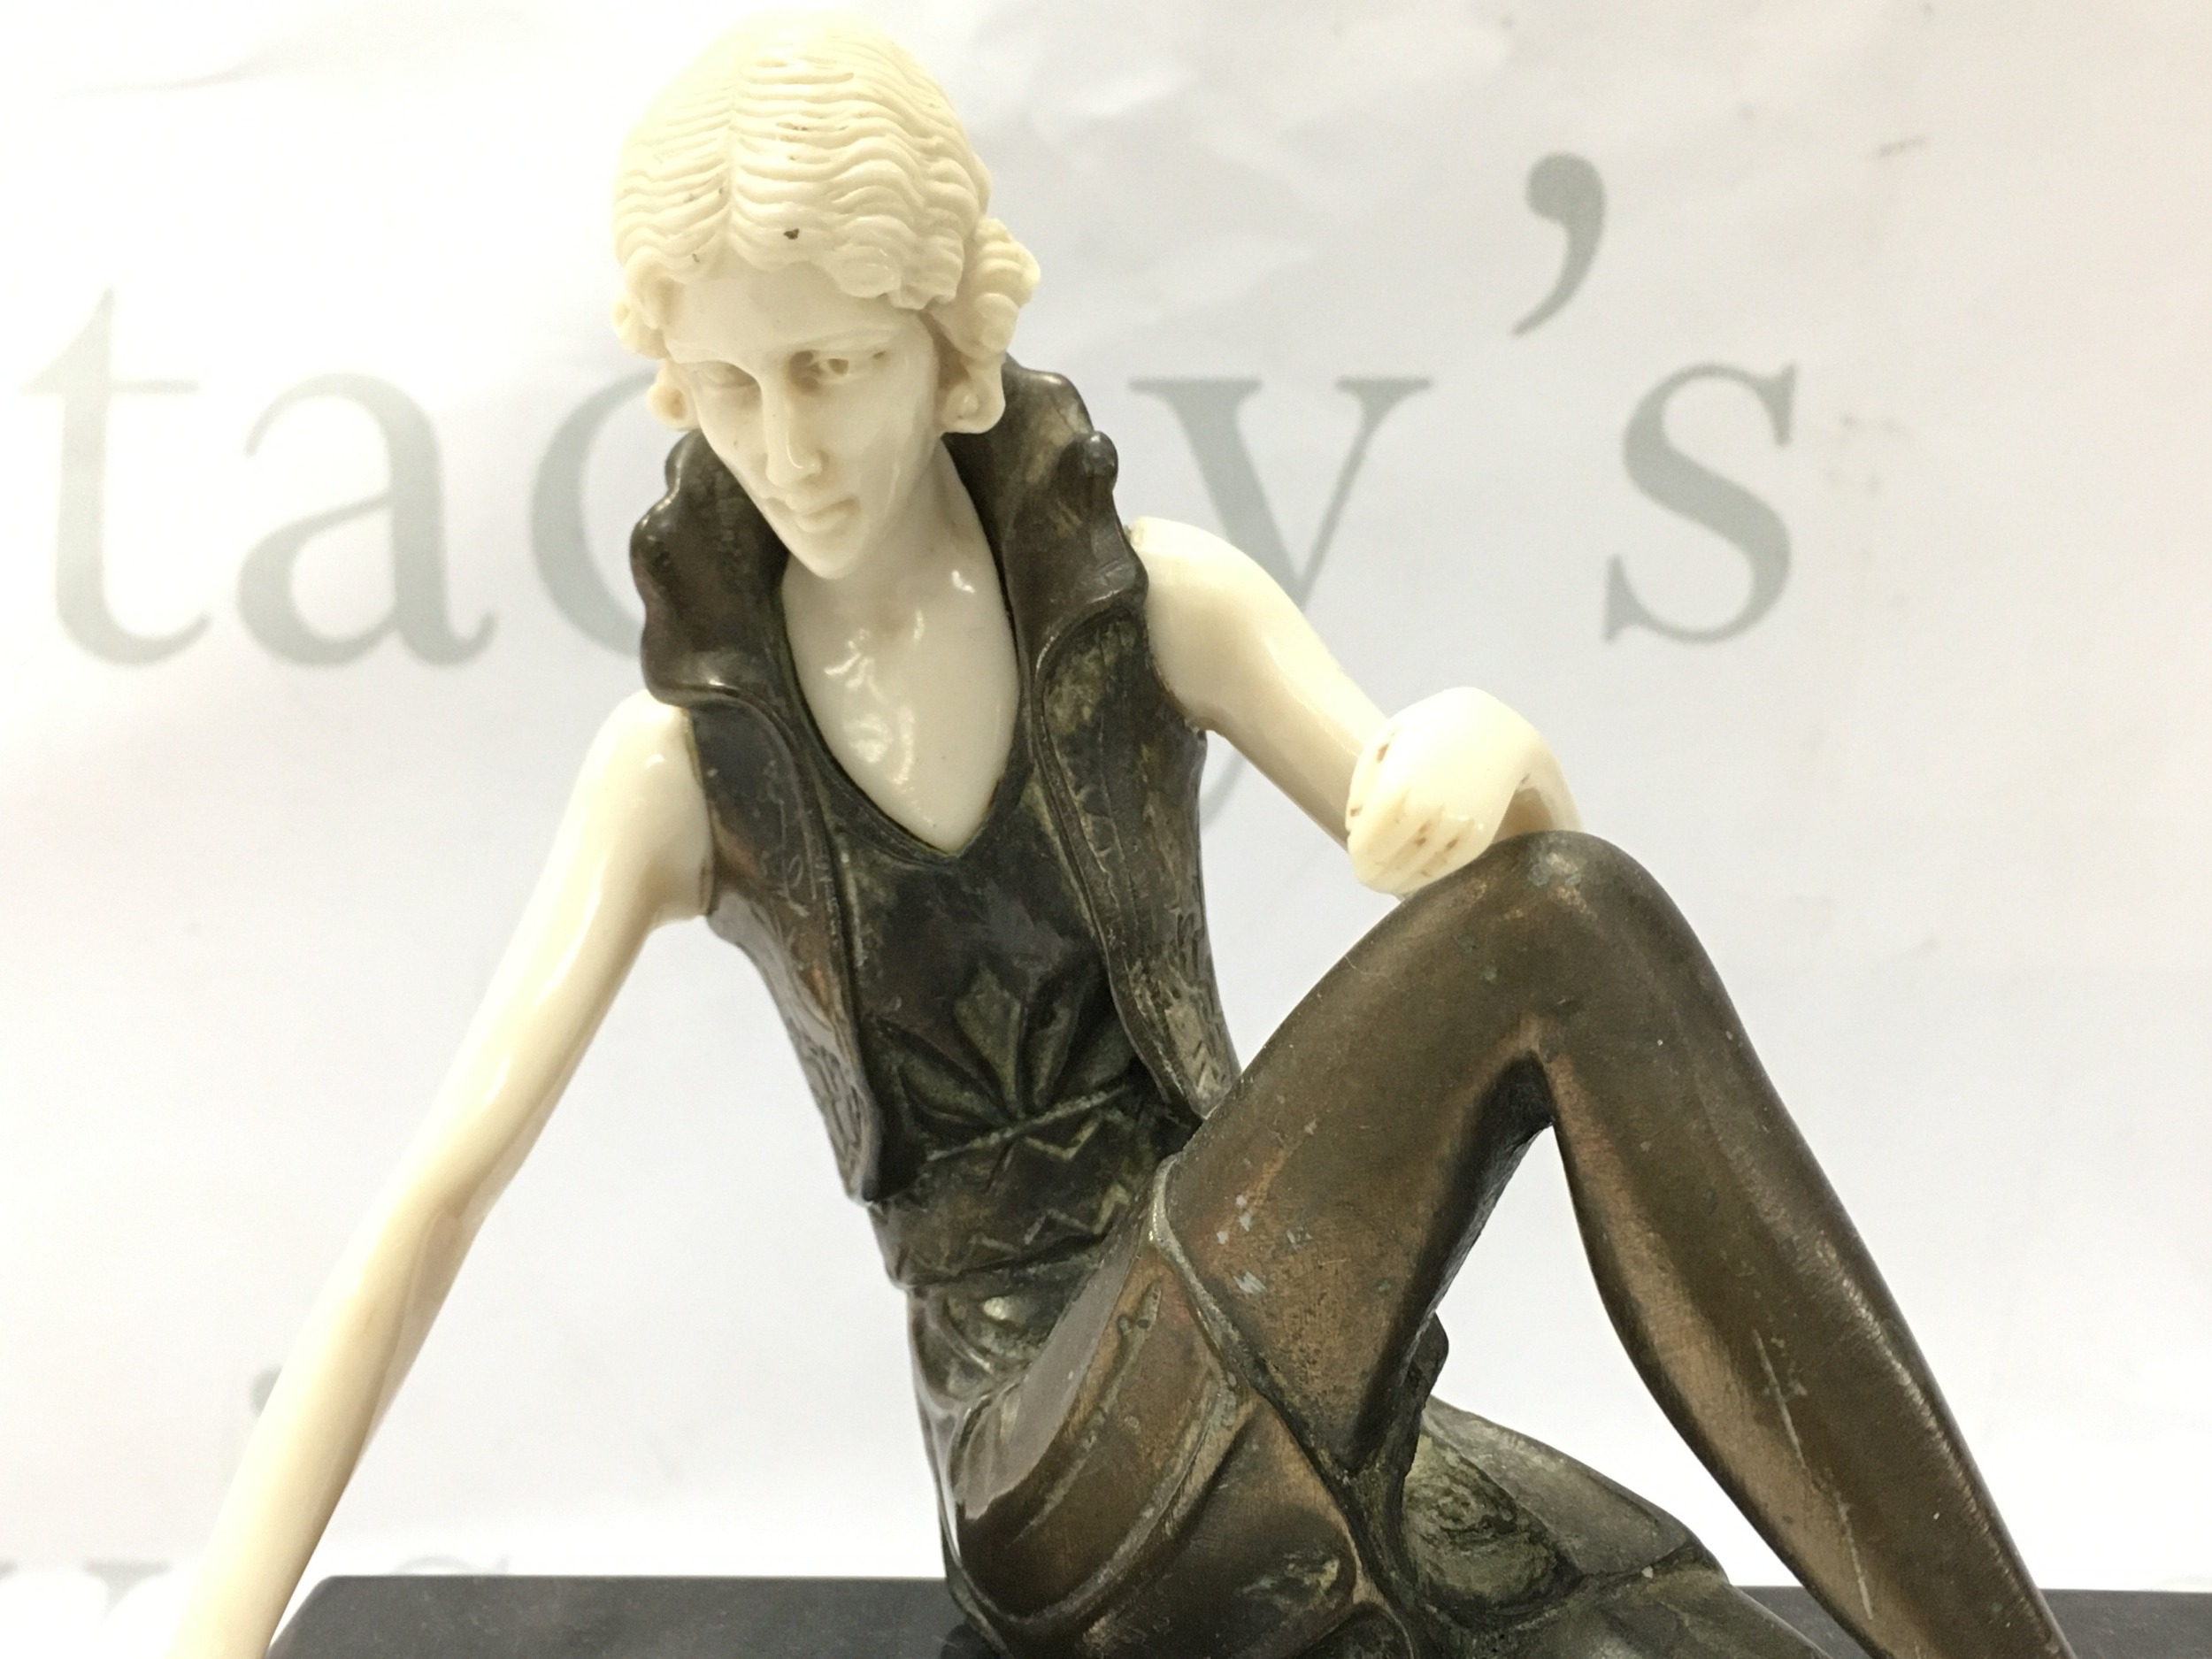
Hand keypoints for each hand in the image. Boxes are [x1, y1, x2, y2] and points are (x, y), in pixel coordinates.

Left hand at [1345, 688, 1578, 896]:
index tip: (1355, 859)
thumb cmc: (1431, 728)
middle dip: (1373, 874)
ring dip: (1397, 881)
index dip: (1358, 857)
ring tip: (1385, 883)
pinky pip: (1444, 867)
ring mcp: (1455, 829)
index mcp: (1398, 788)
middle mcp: (1427, 814)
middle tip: (1367, 878)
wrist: (1495, 728)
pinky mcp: (1477, 838)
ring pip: (1416, 870)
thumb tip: (1354, 829)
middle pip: (1389, 861)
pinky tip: (1412, 879)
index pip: (1367, 844)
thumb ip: (1363, 785)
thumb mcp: (1387, 740)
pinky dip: (1426, 877)